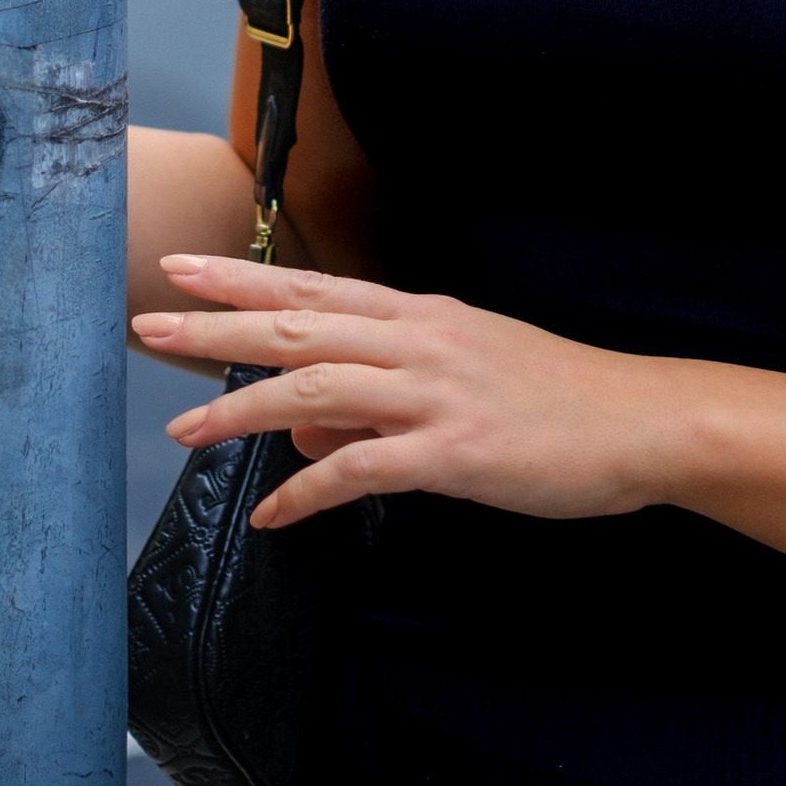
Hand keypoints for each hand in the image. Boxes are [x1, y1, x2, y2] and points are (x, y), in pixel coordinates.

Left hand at [132, 257, 686, 532]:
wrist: (638, 422)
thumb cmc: (552, 400)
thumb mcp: (460, 375)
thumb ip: (378, 392)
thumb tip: (301, 426)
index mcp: (420, 315)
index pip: (314, 287)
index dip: (243, 279)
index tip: (182, 269)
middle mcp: (419, 341)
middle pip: (299, 323)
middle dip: (217, 324)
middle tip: (147, 322)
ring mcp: (436, 394)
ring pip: (317, 387)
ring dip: (242, 408)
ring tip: (183, 429)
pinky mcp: (454, 452)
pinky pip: (362, 470)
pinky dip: (308, 493)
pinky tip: (273, 516)